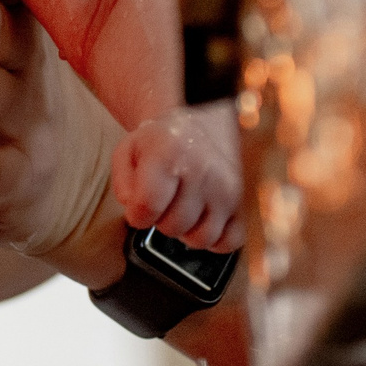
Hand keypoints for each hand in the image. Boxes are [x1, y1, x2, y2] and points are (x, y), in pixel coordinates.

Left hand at [114, 103, 244, 254]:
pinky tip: (203, 220)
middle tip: (162, 202)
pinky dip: (214, 239)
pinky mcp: (243, 203)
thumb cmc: (161, 142)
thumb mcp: (128, 150)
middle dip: (161, 220)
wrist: (200, 123)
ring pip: (200, 239)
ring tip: (182, 209)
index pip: (148, 206)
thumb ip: (122, 183)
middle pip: (173, 227)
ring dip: (186, 231)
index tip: (138, 209)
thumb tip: (135, 210)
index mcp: (169, 154)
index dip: (137, 215)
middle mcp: (202, 171)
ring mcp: (226, 189)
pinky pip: (229, 242)